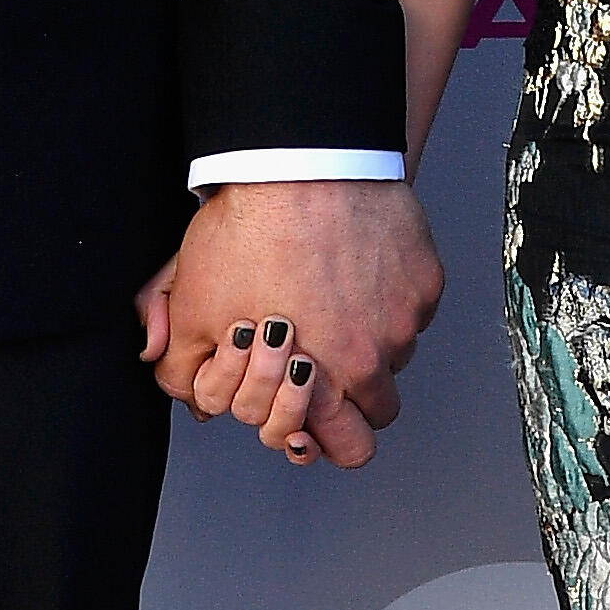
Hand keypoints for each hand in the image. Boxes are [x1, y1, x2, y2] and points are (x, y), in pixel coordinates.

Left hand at [134, 181, 443, 468]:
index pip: (348, 448)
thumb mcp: (194, 309)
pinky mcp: (425, 279)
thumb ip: (184, 370)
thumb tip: (195, 401)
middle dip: (353, 396)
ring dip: (370, 339)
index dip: (328, 433)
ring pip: (396, 353)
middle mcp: (373, 361)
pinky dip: (389, 294)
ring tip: (332, 298)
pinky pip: (413, 305)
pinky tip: (354, 266)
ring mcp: (405, 320)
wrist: (299, 161)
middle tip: (324, 359)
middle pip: (379, 410)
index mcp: (319, 382)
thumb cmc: (249, 232)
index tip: (312, 406)